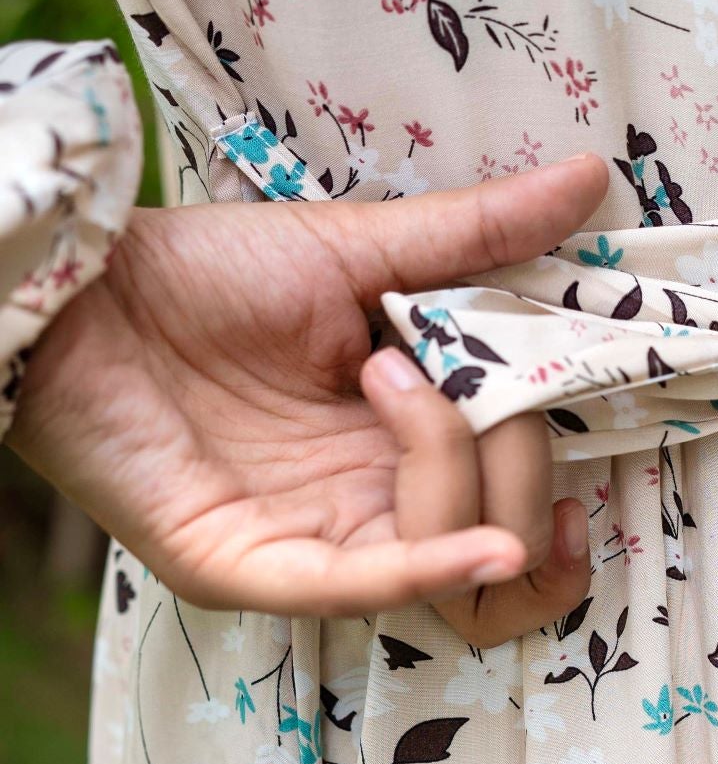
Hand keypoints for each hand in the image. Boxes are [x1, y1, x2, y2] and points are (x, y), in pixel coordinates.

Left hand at [10, 154, 608, 634]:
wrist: (81, 287)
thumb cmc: (206, 272)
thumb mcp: (362, 248)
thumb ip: (478, 234)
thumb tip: (590, 174)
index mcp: (402, 443)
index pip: (514, 486)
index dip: (554, 456)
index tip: (583, 383)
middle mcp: (367, 504)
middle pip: (499, 530)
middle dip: (508, 451)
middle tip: (446, 363)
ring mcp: (313, 544)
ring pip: (447, 565)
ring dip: (455, 471)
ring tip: (388, 376)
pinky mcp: (253, 568)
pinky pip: (365, 589)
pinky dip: (435, 568)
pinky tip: (494, 545)